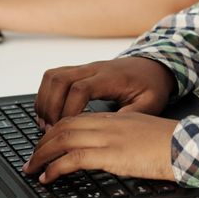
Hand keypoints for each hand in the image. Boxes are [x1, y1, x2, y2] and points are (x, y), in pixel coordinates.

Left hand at [23, 111, 177, 183]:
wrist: (188, 144)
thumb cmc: (173, 144)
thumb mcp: (145, 134)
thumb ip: (127, 137)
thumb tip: (116, 151)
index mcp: (118, 118)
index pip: (77, 118)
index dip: (57, 129)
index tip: (47, 142)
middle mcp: (109, 124)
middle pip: (64, 126)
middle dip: (43, 142)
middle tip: (32, 157)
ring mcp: (109, 137)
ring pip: (63, 139)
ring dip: (42, 155)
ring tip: (32, 168)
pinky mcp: (111, 154)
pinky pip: (73, 158)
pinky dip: (55, 168)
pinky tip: (48, 177)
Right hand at [34, 57, 175, 127]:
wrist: (154, 66)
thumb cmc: (152, 86)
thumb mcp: (150, 103)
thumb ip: (130, 116)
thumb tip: (110, 132)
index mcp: (111, 77)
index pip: (81, 89)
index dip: (69, 109)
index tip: (65, 129)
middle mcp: (94, 69)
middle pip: (60, 79)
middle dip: (50, 107)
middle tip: (50, 131)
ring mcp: (85, 68)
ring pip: (53, 76)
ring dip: (44, 100)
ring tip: (46, 124)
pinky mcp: (80, 71)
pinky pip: (54, 76)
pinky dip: (46, 94)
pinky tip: (48, 113)